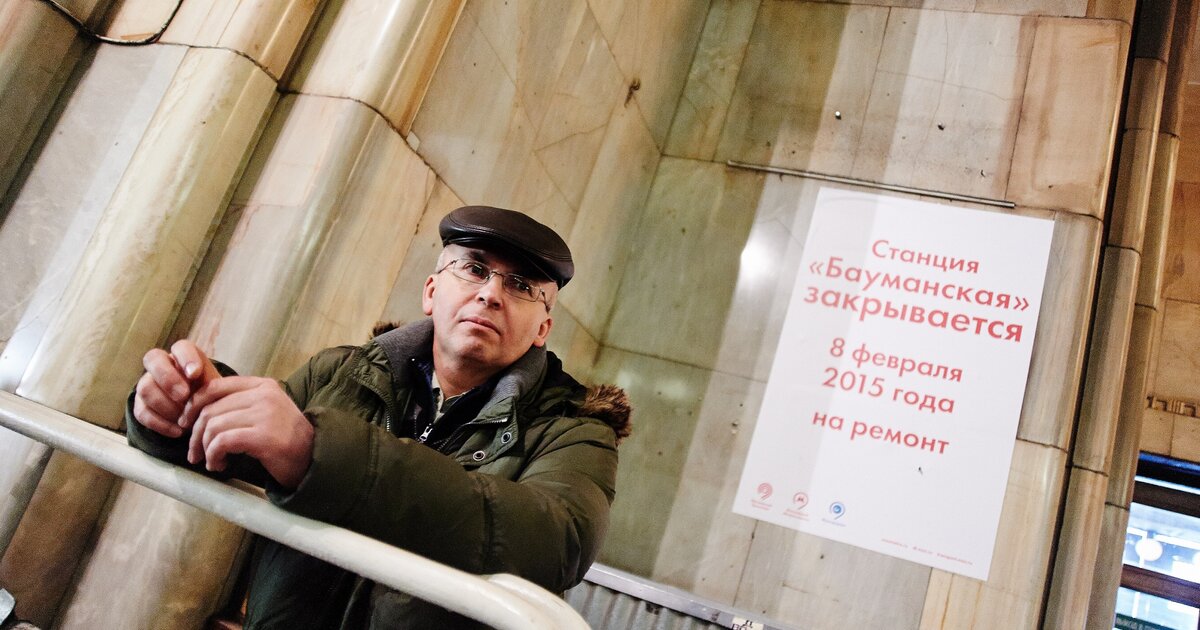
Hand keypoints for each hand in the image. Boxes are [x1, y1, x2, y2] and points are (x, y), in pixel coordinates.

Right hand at [133, 340, 219, 437]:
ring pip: (145, 387)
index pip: (180, 347)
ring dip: (165, 405)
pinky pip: (142, 412)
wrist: (201, 414)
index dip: (186, 358)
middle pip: (153, 359)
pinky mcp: (141, 404)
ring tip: (185, 420)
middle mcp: (162, 364)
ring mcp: (148, 383)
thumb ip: (212, 386)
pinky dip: (160, 424)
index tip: (195, 374)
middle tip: (184, 396)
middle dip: (168, 378)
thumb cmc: (211, 396)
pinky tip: (177, 431)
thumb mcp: (217, 389)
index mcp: (184, 355)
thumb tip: (207, 393)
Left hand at [182, 376, 313, 489]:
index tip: (186, 423)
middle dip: (195, 434)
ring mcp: (265, 414)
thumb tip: (198, 410)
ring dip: (205, 448)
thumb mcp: (266, 411)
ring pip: (213, 426)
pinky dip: (214, 456)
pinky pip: (222, 442)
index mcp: (262, 385)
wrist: (314, 459)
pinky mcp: (263, 436)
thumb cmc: (285, 439)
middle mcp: (263, 395)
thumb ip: (240, 405)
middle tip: (194, 453)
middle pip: (210, 410)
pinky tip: (219, 465)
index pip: (215, 387)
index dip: (193, 405)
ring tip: (211, 461)